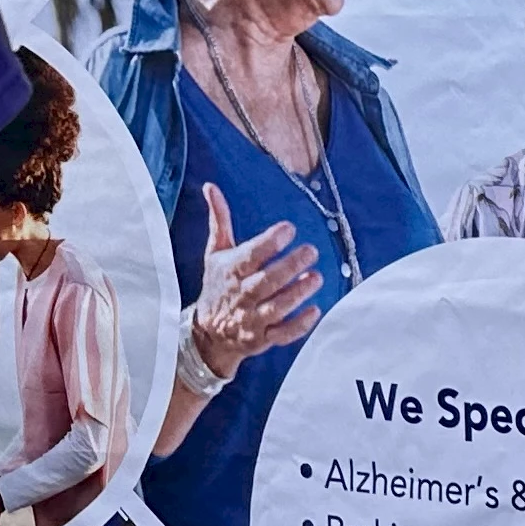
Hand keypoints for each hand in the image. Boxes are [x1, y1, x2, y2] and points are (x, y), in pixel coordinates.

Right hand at [187, 188, 323, 377]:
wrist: (208, 332)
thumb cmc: (218, 285)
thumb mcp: (215, 253)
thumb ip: (219, 221)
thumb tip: (211, 187)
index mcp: (231, 270)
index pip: (251, 255)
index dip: (270, 242)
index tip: (289, 228)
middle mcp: (241, 294)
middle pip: (266, 281)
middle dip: (290, 266)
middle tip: (311, 251)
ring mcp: (251, 318)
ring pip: (276, 307)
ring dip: (297, 293)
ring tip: (316, 277)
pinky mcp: (262, 338)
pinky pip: (281, 334)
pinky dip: (298, 325)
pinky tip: (315, 310)